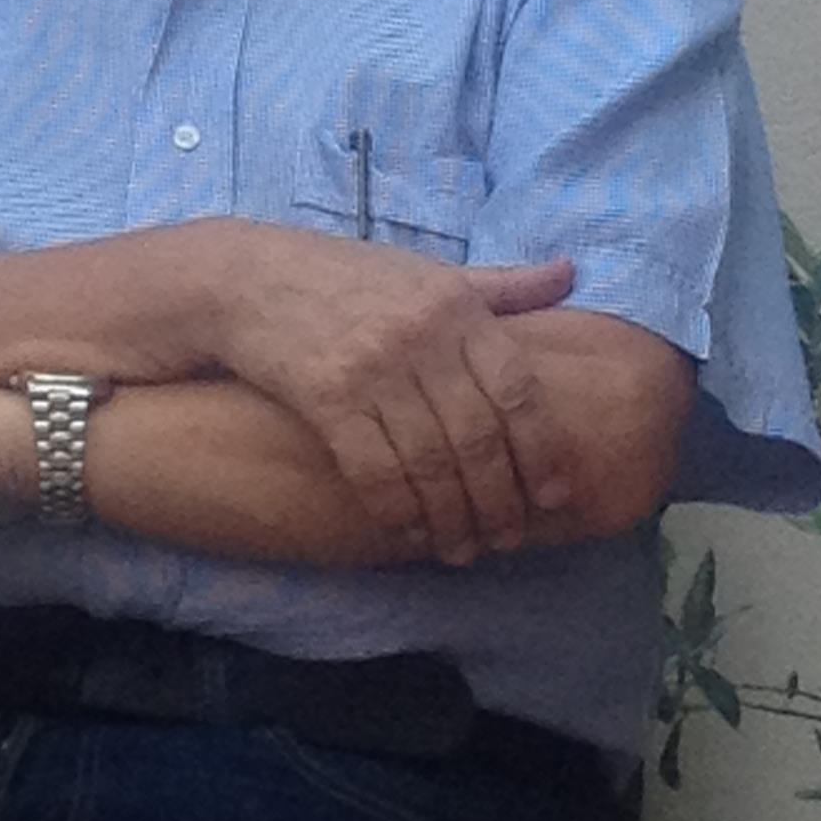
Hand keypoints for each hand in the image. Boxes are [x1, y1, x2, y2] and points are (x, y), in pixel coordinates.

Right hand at [206, 222, 575, 564]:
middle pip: (477, 437)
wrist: (249, 277)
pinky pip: (374, 470)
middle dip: (497, 500)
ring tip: (462, 549)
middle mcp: (421, 336)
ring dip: (451, 517)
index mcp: (455, 306)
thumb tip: (571, 273)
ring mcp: (373, 367)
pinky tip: (409, 532)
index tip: (553, 495)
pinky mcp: (326, 396)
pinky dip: (398, 510)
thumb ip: (502, 284)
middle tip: (505, 538)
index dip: (540, 450)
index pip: (517, 389)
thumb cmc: (349, 277)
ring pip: (430, 462)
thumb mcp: (430, 271)